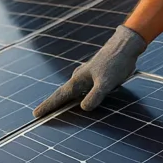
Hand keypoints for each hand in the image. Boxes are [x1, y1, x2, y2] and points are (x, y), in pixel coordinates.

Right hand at [32, 25, 146, 117]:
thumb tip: (83, 108)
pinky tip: (82, 102)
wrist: (126, 46)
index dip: (48, 106)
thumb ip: (95, 95)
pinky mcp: (97, 77)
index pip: (59, 96)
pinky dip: (79, 98)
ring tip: (58, 112)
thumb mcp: (106, 82)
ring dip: (66, 102)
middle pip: (63, 95)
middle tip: (41, 116)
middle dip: (53, 105)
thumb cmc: (115, 63)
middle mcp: (80, 78)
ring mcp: (88, 77)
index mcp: (78, 80)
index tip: (36, 114)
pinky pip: (83, 91)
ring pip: (73, 93)